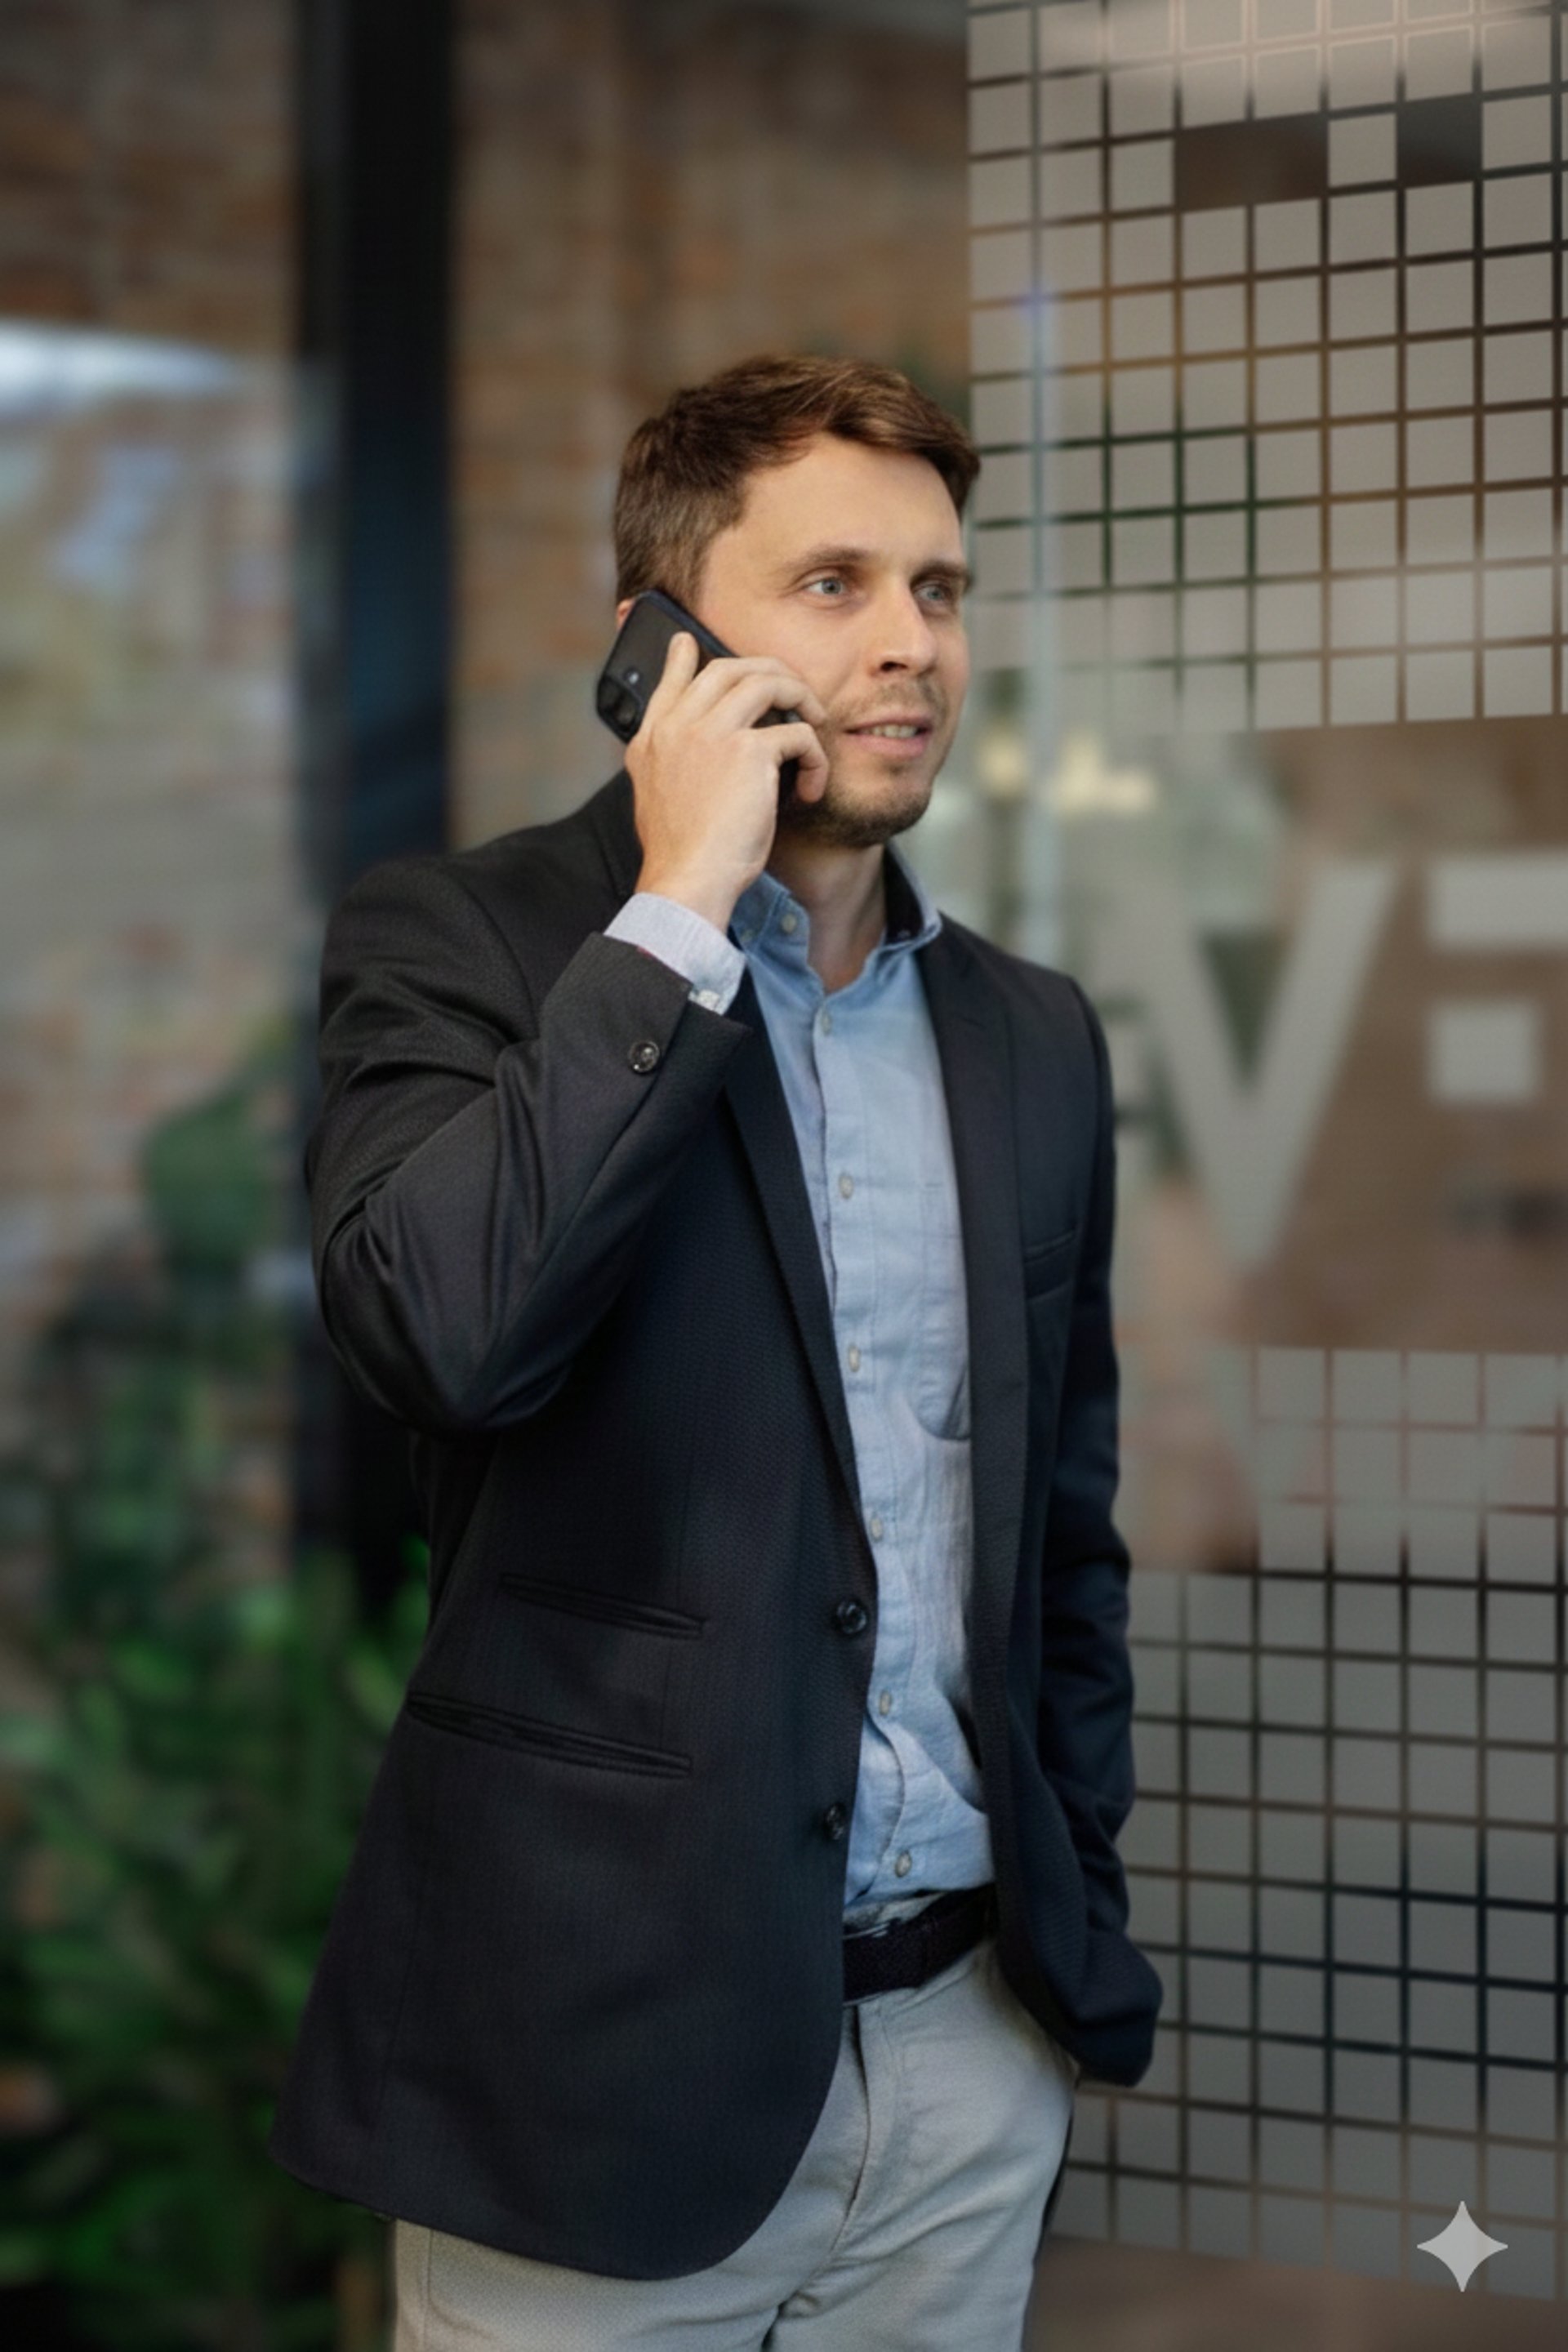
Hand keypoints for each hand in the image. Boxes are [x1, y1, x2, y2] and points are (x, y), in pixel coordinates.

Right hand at [626, 632, 828, 930]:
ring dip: (800, 696)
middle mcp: (678, 726)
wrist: (687, 879)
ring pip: (767, 682)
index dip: (681, 659)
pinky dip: (814, 757)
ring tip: (815, 720)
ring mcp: (712, 732)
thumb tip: (683, 756)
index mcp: (652, 740)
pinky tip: (810, 787)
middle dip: (768, 671)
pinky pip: (797, 733)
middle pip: (727, 669)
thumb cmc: (679, 853)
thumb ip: (667, 765)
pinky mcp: (749, 751)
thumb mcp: (654, 800)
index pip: (669, 682)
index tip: (686, 642)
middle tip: (792, 689)